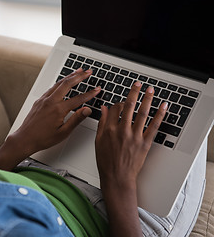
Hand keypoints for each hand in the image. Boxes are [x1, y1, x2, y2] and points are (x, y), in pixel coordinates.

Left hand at [0, 68, 100, 170]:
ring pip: (58, 83)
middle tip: (88, 72)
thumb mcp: (63, 132)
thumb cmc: (42, 138)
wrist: (25, 139)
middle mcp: (50, 102)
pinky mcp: (39, 100)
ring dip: (69, 76)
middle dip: (80, 76)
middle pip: (67, 84)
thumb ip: (76, 120)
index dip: (90, 93)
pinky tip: (63, 81)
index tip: (97, 89)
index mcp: (58, 110)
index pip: (78, 99)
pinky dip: (60, 82)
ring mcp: (44, 99)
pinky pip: (51, 87)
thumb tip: (87, 110)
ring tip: (78, 71)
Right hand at [95, 81, 167, 236]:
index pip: (114, 109)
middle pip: (128, 106)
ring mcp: (134, 136)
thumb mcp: (98, 141)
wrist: (117, 177)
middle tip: (138, 84)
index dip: (118, 103)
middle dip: (134, 92)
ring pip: (142, 113)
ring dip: (147, 99)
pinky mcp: (144, 143)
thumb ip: (102, 123)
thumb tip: (104, 109)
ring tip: (150, 90)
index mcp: (109, 129)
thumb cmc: (106, 162)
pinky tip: (163, 107)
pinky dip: (159, 115)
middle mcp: (122, 130)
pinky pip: (153, 126)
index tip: (120, 102)